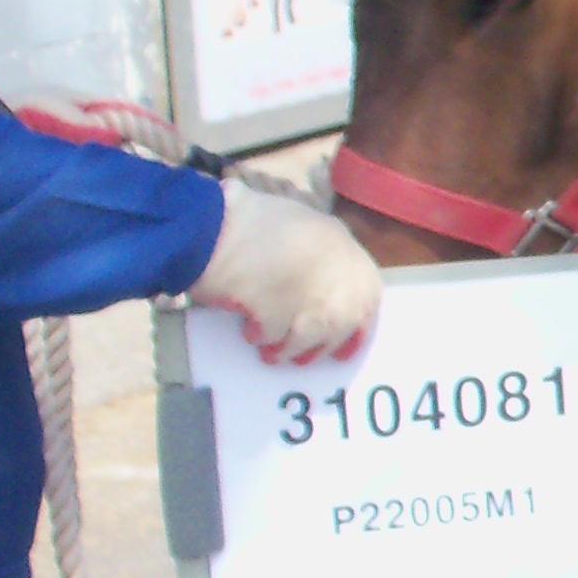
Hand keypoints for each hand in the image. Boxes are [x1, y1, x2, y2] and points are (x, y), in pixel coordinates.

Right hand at [190, 180, 380, 363]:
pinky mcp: (276, 312)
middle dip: (322, 346)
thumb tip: (323, 282)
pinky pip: (274, 337)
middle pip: (341, 325)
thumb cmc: (247, 219)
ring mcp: (307, 294)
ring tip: (269, 352)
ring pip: (308, 337)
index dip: (357, 327)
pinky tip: (247, 329)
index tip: (344, 347)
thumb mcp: (300, 223)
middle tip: (304, 359)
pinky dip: (260, 337)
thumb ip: (319, 252)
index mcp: (342, 246)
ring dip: (288, 349)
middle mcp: (333, 272)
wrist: (208, 222)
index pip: (369, 297)